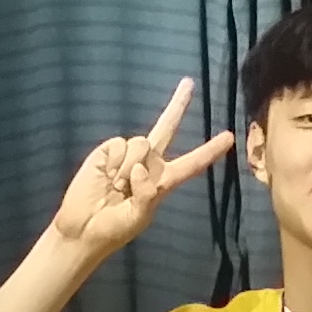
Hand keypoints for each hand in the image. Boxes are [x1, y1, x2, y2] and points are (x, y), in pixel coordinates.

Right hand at [43, 79, 236, 266]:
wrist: (83, 228)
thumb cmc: (114, 229)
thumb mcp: (139, 217)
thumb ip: (147, 194)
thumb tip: (138, 168)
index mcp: (162, 181)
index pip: (191, 163)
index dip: (210, 151)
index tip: (229, 137)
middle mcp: (148, 163)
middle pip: (167, 128)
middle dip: (178, 105)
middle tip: (189, 82)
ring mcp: (128, 155)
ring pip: (142, 143)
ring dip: (128, 169)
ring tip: (116, 187)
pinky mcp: (108, 150)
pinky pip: (120, 146)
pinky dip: (115, 164)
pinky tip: (105, 177)